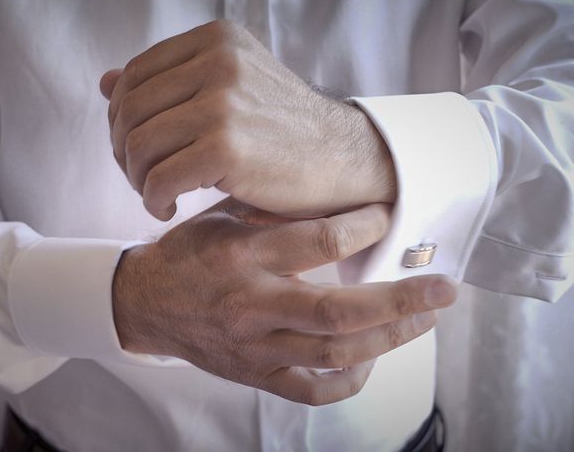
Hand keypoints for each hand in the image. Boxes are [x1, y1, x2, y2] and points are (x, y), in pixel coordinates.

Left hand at [100, 20, 395, 220]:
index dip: (121, 117)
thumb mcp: (231, 89)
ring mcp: (224, 103)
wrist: (342, 160)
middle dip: (124, 151)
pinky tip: (167, 208)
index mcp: (216, 41)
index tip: (136, 148)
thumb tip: (105, 81)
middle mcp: (219, 63)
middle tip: (142, 177)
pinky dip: (153, 199)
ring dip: (137, 178)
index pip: (134, 76)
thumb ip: (170, 81)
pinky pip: (160, 178)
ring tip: (156, 194)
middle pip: (129, 110)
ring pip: (138, 145)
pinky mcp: (229, 148)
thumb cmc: (284, 131)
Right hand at [112, 198, 455, 404]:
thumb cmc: (189, 253)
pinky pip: (310, 390)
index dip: (365, 226)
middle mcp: (251, 304)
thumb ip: (275, 212)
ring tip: (424, 319)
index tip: (390, 214)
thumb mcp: (223, 216)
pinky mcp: (254, 374)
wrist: (145, 302)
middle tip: (445, 288)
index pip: (317, 241)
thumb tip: (340, 201)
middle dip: (402, 300)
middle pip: (339, 311)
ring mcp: (254, 347)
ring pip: (335, 353)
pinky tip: (370, 361)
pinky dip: (349, 381)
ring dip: (389, 338)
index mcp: (241, 255)